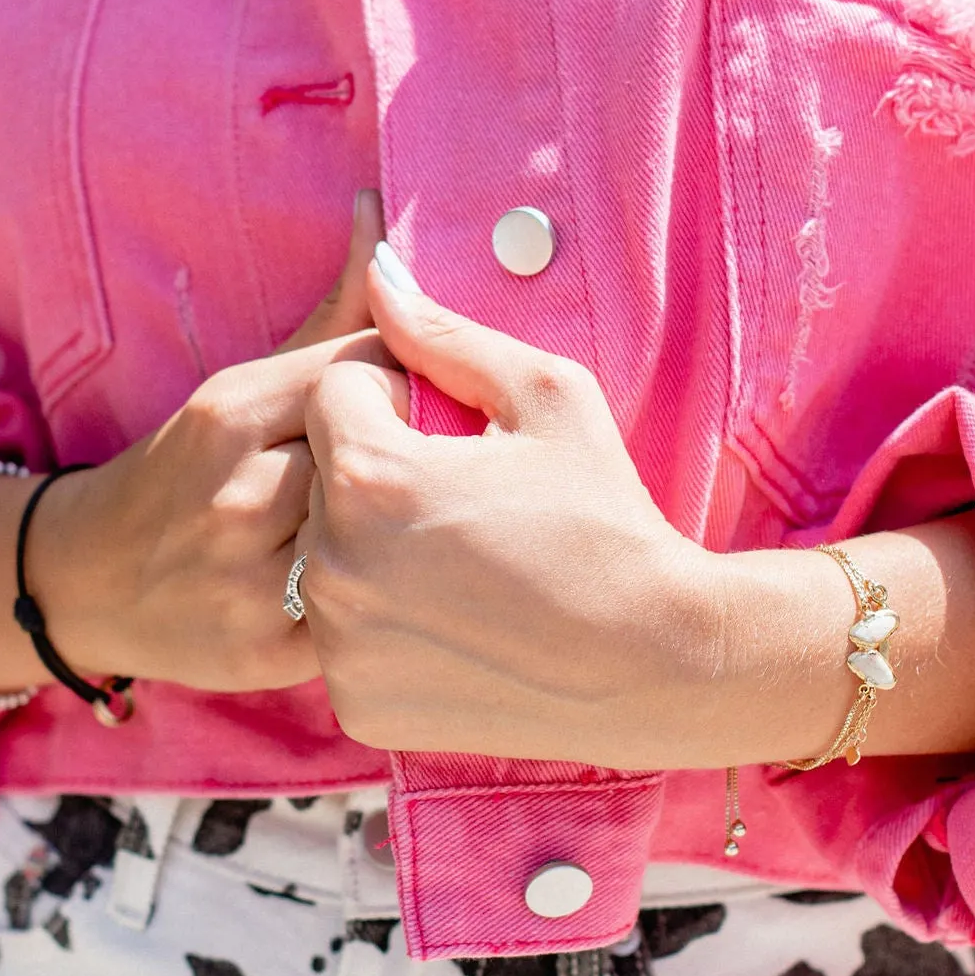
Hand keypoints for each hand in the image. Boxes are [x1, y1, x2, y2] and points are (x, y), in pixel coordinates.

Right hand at [19, 190, 387, 695]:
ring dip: (397, 532)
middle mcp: (239, 494)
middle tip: (401, 478)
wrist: (85, 584)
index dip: (404, 389)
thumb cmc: (185, 471)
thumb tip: (380, 213)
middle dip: (407, 463)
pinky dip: (378, 598)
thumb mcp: (240, 385)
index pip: (376, 372)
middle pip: (388, 455)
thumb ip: (331, 313)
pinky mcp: (270, 652)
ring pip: (381, 536)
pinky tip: (372, 589)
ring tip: (391, 531)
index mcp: (231, 413)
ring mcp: (252, 580)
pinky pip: (368, 612)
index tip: (398, 411)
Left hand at [296, 243, 740, 766]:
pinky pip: (344, 637)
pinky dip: (386, 628)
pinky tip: (456, 626)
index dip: (396, 403)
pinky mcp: (355, 704)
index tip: (456, 441)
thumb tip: (377, 271)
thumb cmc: (607, 518)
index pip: (336, 394)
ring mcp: (340, 642)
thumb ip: (445, 334)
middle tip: (465, 511)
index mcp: (369, 473)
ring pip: (326, 560)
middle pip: (321, 480)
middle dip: (378, 478)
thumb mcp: (545, 396)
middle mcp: (334, 561)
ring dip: (374, 552)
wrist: (653, 660)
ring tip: (462, 568)